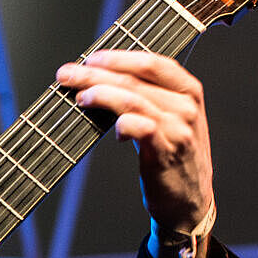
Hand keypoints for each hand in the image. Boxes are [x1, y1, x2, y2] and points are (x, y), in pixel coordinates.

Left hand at [56, 50, 213, 232]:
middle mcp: (186, 106)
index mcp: (188, 90)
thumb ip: (145, 97)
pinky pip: (142, 127)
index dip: (118, 57)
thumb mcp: (169, 118)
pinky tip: (114, 130)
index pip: (151, 62)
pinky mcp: (167, 152)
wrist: (189, 200)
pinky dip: (123, 123)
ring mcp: (180, 128)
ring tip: (80, 97)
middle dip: (96, 73)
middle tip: (68, 74)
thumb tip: (99, 80)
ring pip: (134, 100)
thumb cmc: (173, 156)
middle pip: (135, 79)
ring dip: (101, 94)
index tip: (90, 59)